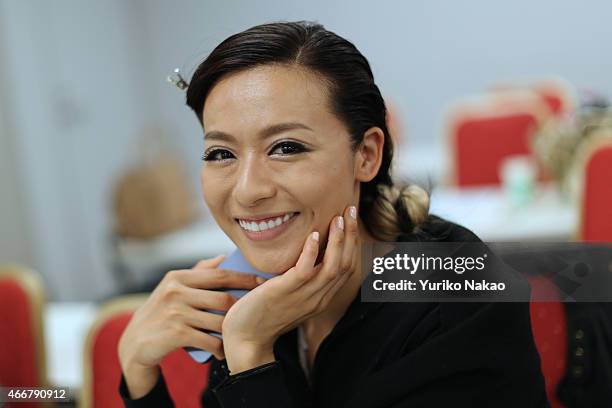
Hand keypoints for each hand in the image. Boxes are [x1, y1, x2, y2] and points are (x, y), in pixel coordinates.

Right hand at [118, 255, 260, 396]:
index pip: (219, 274)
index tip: (262, 282)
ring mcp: (175, 313)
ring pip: (218, 321)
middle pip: (222, 297)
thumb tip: (223, 257)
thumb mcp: (173, 287)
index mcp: (178, 277)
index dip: (244, 278)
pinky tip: (224, 351)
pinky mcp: (175, 334)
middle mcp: (175, 292)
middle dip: (242, 306)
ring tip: (239, 334)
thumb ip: (197, 272)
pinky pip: (208, 340)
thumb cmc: (160, 313)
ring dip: (231, 331)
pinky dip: (219, 348)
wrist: (134, 344)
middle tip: (254, 312)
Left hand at [221, 205, 358, 372]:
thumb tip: (301, 252)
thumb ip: (298, 277)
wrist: (245, 338)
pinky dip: (311, 251)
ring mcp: (303, 297)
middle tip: (351, 210)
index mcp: (321, 298)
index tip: (350, 220)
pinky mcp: (284, 293)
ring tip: (339, 218)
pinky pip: (305, 271)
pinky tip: (313, 234)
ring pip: (332, 267)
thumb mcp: (288, 294)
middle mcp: (318, 298)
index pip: (346, 268)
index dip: (352, 243)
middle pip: (345, 264)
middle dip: (351, 235)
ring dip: (338, 240)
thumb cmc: (262, 314)